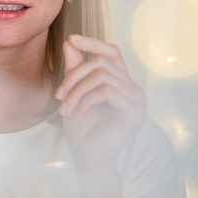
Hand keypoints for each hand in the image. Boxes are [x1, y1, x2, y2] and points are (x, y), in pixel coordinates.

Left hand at [55, 34, 146, 169]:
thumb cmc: (82, 129)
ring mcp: (138, 100)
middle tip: (59, 96)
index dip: (93, 43)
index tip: (72, 39)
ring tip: (66, 109)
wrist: (88, 159)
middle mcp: (134, 89)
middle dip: (74, 76)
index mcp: (123, 83)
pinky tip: (78, 113)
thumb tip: (70, 41)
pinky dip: (85, 99)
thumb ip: (76, 68)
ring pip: (101, 76)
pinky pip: (106, 91)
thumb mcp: (74, 93)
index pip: (112, 52)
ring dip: (77, 91)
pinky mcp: (135, 111)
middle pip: (102, 63)